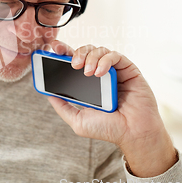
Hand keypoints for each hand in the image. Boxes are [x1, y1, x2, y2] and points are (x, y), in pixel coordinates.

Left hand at [47, 40, 177, 177]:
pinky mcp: (128, 69)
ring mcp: (114, 71)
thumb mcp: (78, 120)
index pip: (74, 61)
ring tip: (88, 73)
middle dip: (76, 52)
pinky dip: (105, 61)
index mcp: (88, 83)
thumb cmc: (109, 129)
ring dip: (90, 57)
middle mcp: (100, 74)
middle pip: (86, 51)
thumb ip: (63, 107)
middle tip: (73, 64)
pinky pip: (115, 56)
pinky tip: (100, 73)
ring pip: (99, 50)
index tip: (54, 48)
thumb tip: (48, 94)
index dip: (64, 52)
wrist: (133, 134)